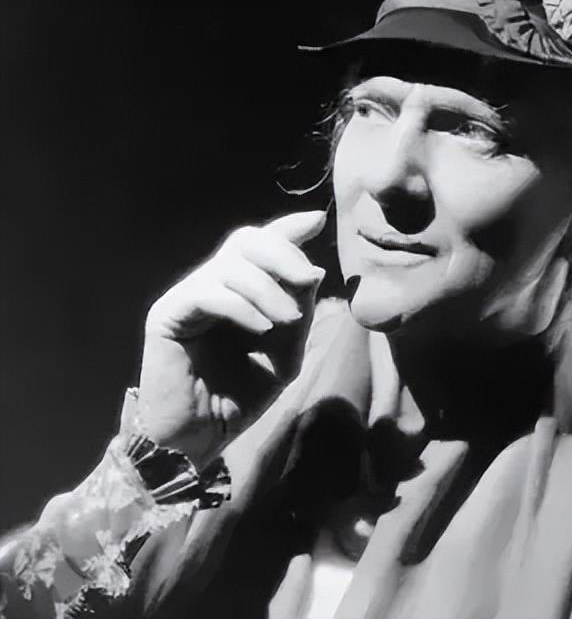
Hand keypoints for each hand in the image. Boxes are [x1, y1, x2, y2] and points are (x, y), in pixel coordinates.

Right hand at [138, 211, 327, 466]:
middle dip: (284, 253)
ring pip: (231, 264)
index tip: (317, 220)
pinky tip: (261, 327)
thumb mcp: (285, 353)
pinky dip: (241, 305)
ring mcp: (187, 297)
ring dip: (268, 288)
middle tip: (308, 280)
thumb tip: (313, 271)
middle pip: (247, 240)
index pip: (261, 244)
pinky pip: (208, 292)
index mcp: (241, 290)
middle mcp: (212, 285)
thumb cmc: (241, 397)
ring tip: (287, 320)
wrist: (202, 437)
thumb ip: (298, 312)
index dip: (288, 228)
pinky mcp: (167, 316)